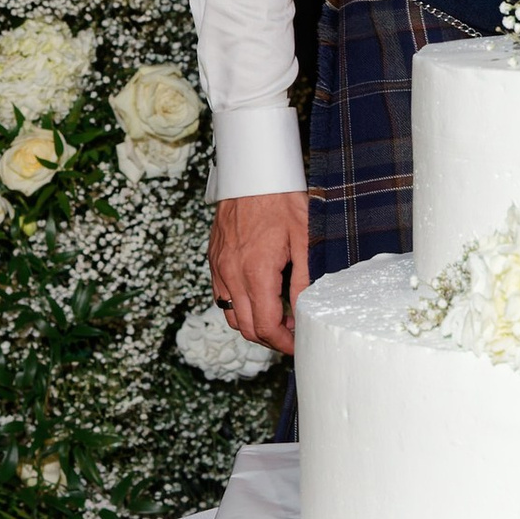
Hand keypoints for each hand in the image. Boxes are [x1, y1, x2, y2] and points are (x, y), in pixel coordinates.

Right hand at [208, 191, 309, 357]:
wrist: (252, 174)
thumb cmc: (281, 201)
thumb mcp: (304, 239)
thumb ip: (304, 279)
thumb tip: (306, 310)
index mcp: (255, 272)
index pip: (266, 326)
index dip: (283, 343)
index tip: (297, 344)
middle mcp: (232, 274)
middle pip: (247, 328)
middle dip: (271, 338)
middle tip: (292, 331)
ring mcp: (219, 268)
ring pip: (231, 315)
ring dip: (254, 324)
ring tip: (278, 315)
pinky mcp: (214, 261)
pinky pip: (222, 297)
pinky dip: (239, 306)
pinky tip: (259, 296)